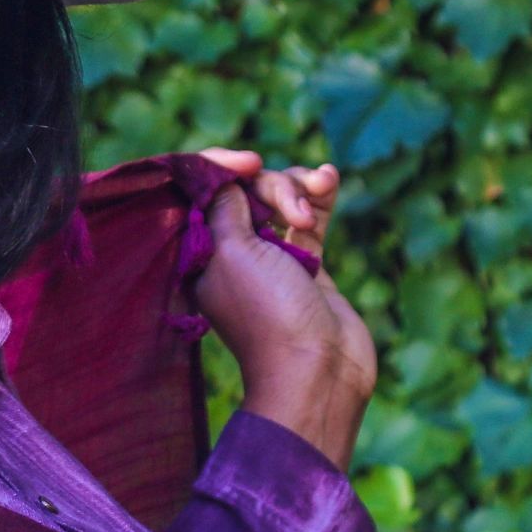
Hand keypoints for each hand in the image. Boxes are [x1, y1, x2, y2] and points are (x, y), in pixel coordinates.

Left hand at [188, 147, 378, 470]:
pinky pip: (310, 216)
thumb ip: (225, 207)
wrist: (318, 369)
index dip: (224, 167)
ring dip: (299, 188)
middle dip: (273, 185)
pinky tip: (329, 178)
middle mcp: (233, 252)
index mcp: (202, 252)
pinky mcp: (308, 263)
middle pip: (246, 190)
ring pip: (280, 199)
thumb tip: (224, 177)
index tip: (249, 161)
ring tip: (319, 198)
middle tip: (293, 214)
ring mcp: (272, 256)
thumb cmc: (268, 314)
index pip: (204, 191)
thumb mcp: (233, 253)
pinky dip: (319, 195)